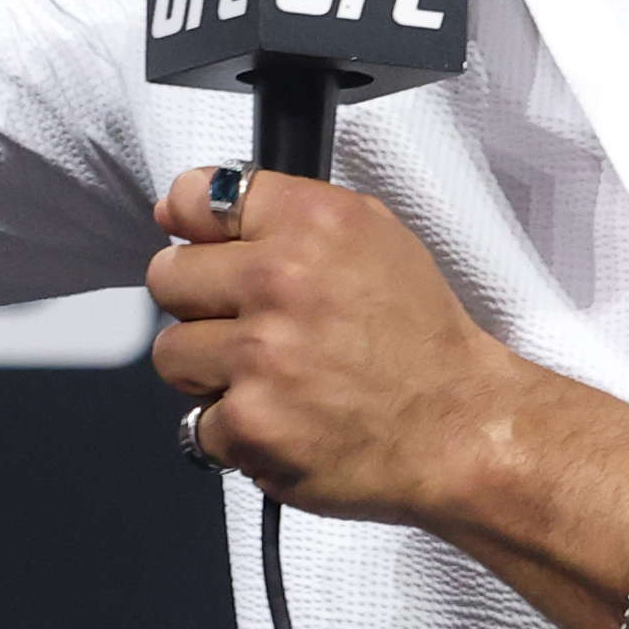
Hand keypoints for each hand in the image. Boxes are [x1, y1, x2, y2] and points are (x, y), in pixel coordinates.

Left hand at [148, 164, 628, 628]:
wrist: (461, 429)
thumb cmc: (421, 341)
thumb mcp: (371, 238)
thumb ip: (280, 213)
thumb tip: (180, 210)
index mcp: (311, 223)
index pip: (194, 197)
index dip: (194, 227)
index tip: (205, 247)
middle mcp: (279, 281)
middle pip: (168, 278)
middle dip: (200, 305)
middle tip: (249, 326)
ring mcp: (258, 357)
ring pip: (171, 354)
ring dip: (209, 371)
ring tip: (268, 378)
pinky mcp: (248, 425)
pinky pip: (197, 423)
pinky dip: (234, 431)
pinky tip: (283, 419)